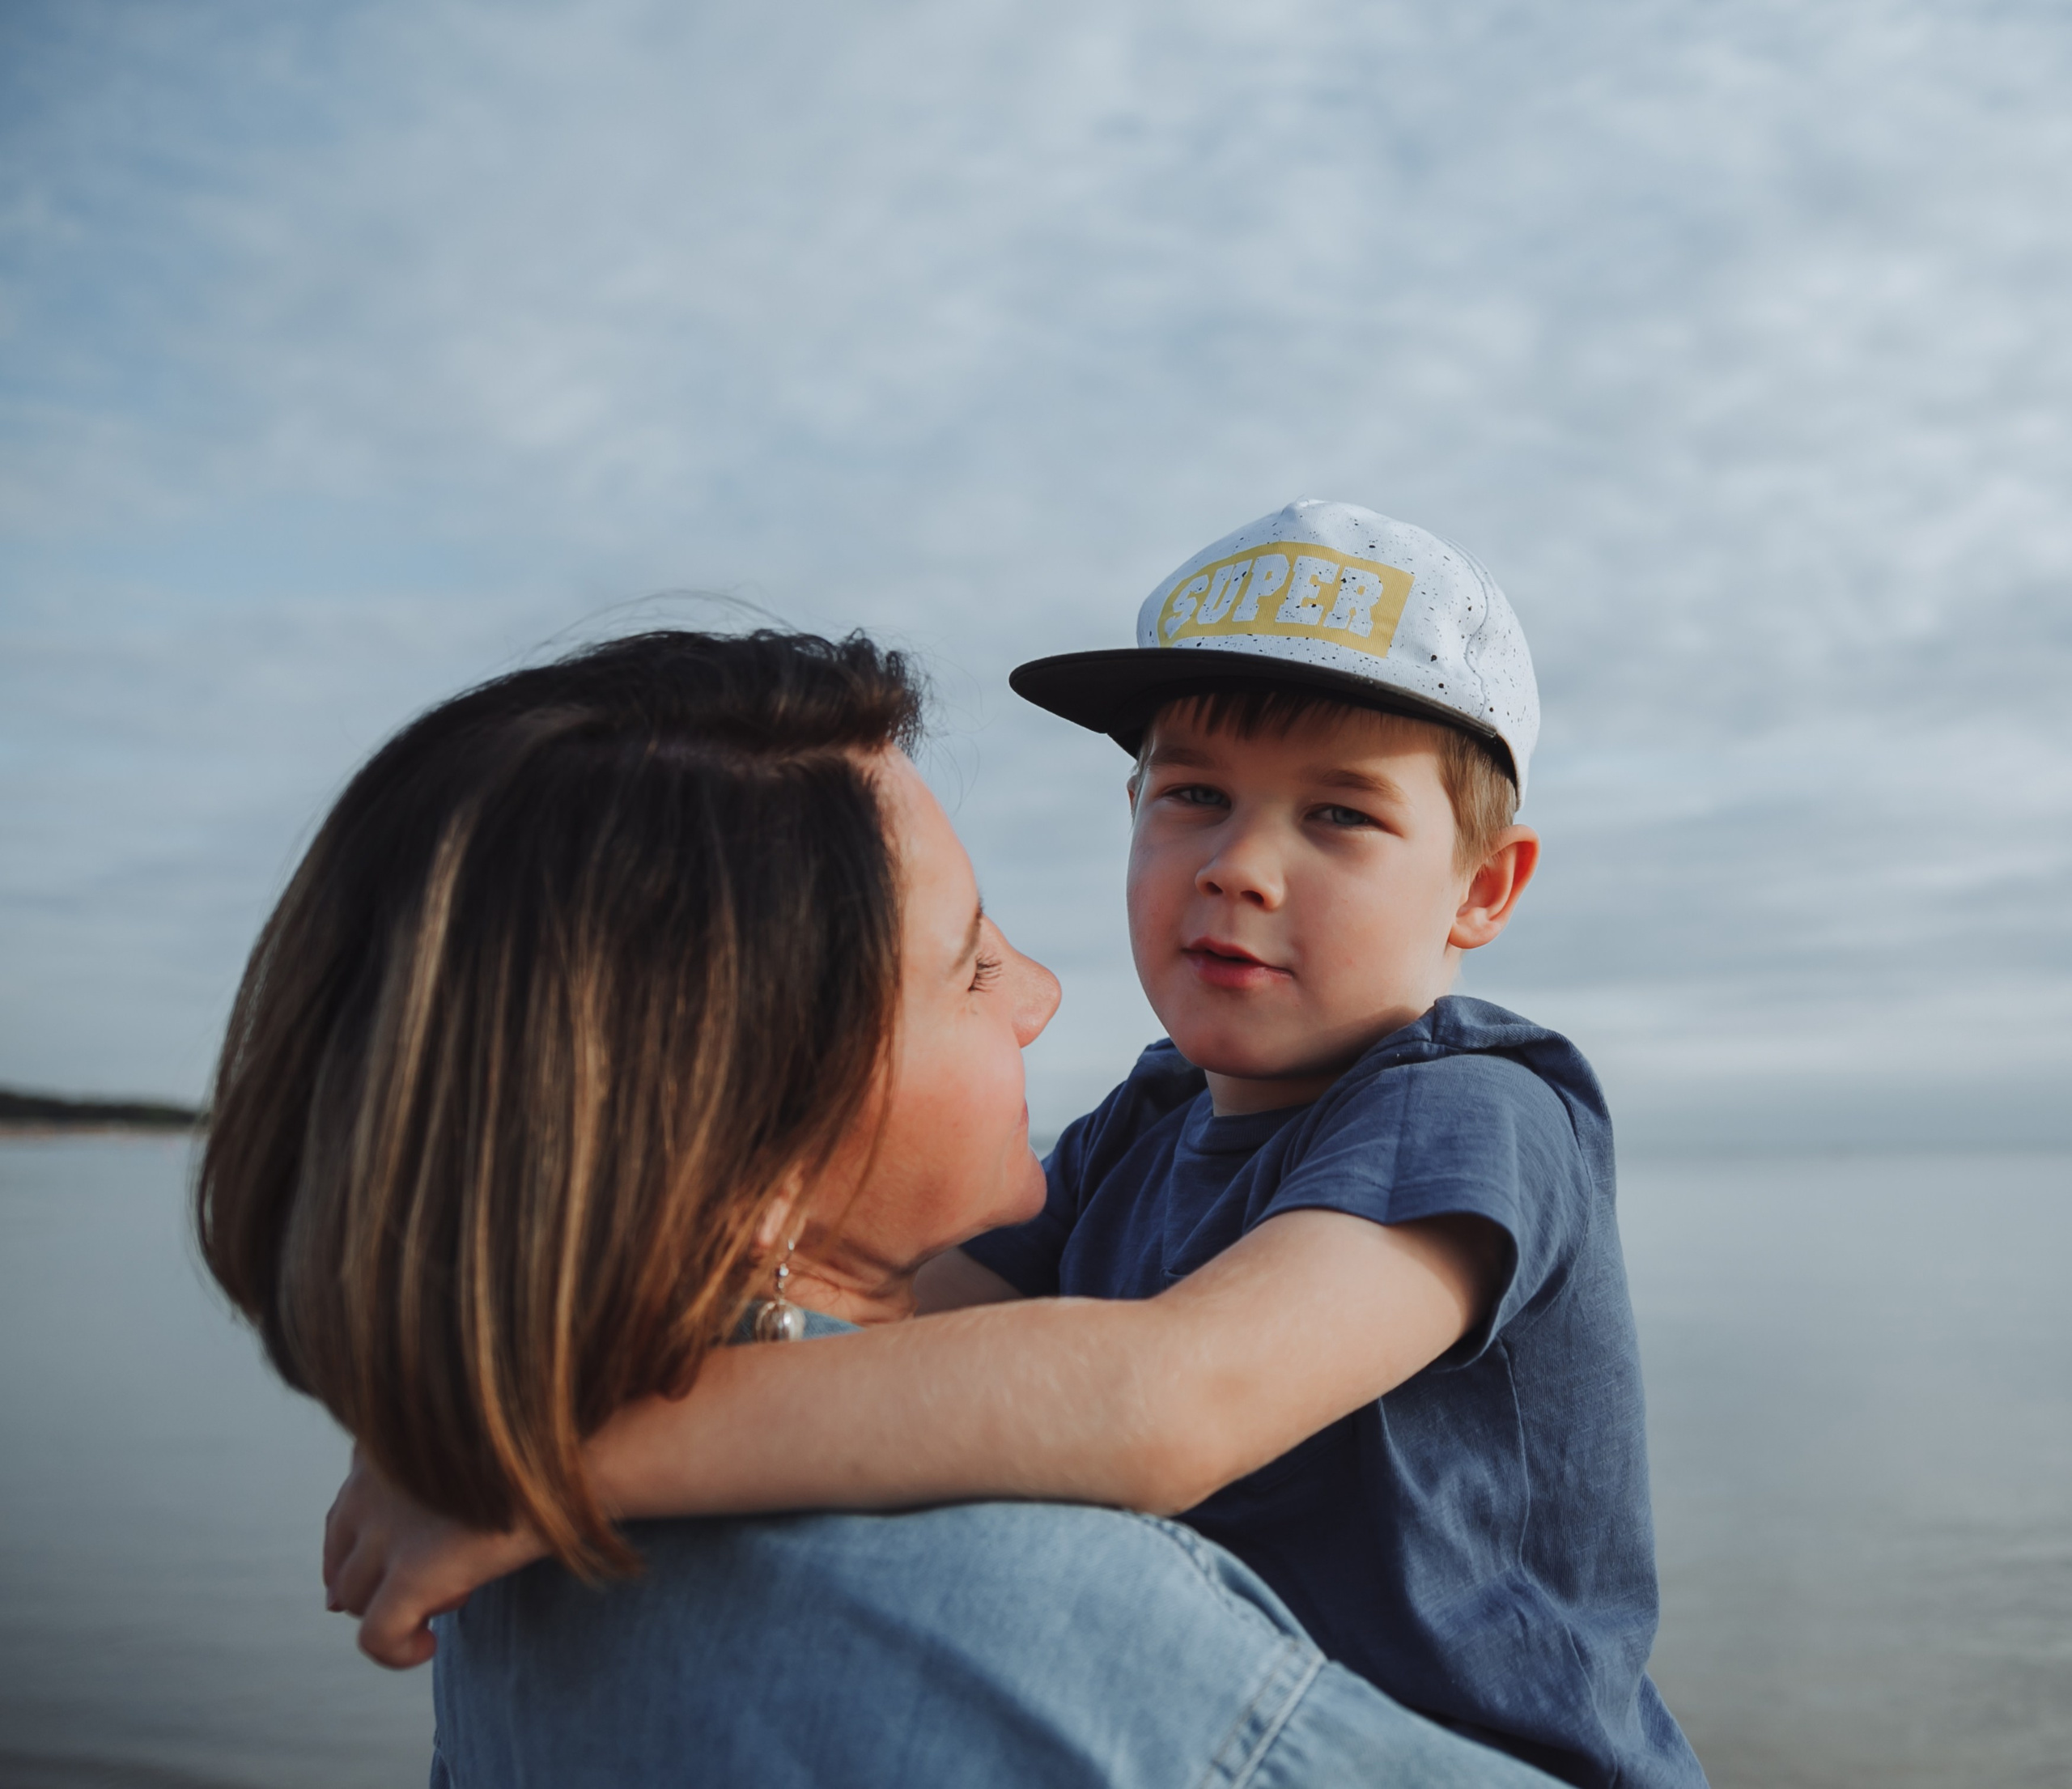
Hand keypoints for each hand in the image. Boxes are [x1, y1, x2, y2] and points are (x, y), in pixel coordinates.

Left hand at [323, 1446, 547, 1668]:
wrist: (583, 1453)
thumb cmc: (537, 1452)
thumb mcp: (464, 1453)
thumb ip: (419, 1488)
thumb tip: (365, 1562)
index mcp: (383, 1446)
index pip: (344, 1519)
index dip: (369, 1555)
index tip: (408, 1569)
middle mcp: (372, 1484)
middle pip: (341, 1563)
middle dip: (377, 1586)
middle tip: (437, 1587)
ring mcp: (389, 1529)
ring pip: (353, 1600)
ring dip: (393, 1610)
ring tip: (452, 1599)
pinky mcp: (412, 1572)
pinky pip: (375, 1636)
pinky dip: (396, 1652)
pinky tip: (429, 1646)